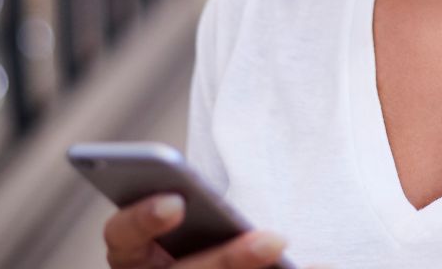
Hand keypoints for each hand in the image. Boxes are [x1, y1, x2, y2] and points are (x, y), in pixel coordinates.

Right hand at [103, 193, 306, 268]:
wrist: (221, 257)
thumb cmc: (203, 228)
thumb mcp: (193, 211)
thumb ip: (193, 198)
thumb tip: (208, 182)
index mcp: (133, 254)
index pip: (122, 236)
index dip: (143, 219)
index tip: (176, 202)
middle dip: (230, 260)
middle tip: (274, 240)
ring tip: (292, 251)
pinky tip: (319, 266)